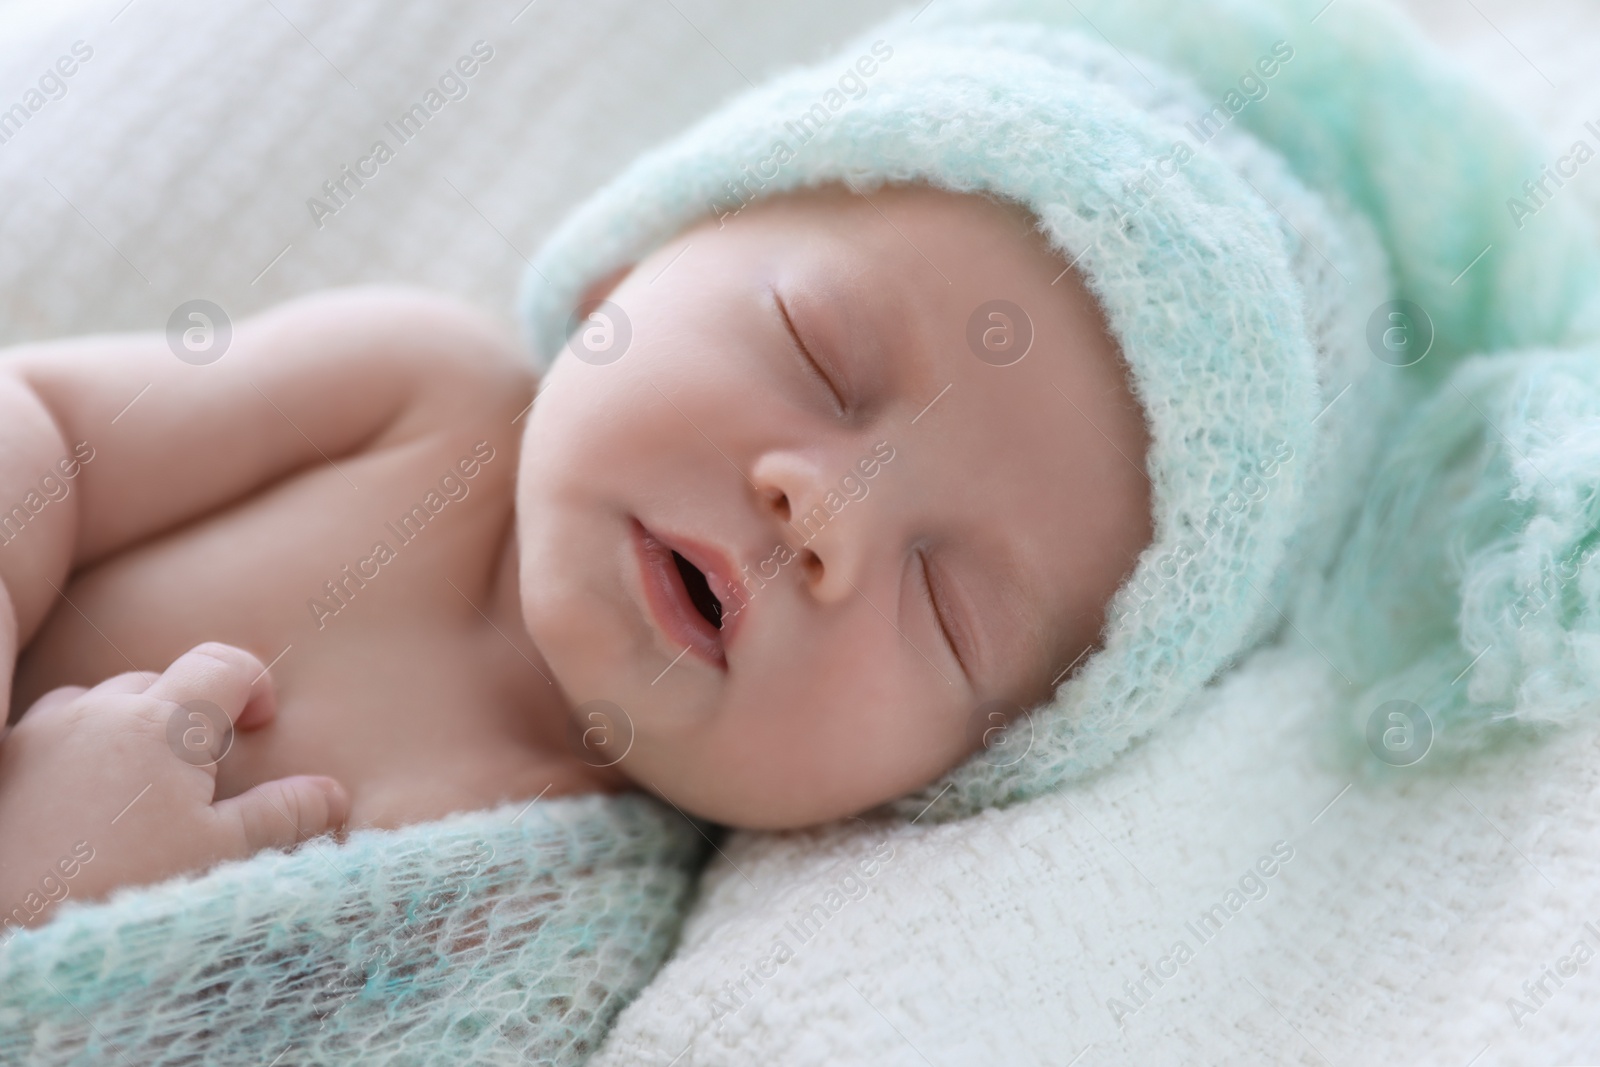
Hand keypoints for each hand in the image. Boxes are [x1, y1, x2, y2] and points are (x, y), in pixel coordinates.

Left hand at [0, 642, 348, 928]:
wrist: (15, 926)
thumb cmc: (123, 891)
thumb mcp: (219, 857)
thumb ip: (281, 815)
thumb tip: (332, 793)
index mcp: (164, 724)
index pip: (223, 664)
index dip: (254, 683)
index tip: (259, 724)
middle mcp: (99, 711)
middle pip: (161, 681)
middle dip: (190, 715)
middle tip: (201, 779)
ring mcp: (43, 733)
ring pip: (99, 702)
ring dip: (127, 727)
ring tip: (138, 789)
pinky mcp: (4, 763)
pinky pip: (48, 733)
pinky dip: (75, 749)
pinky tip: (80, 805)